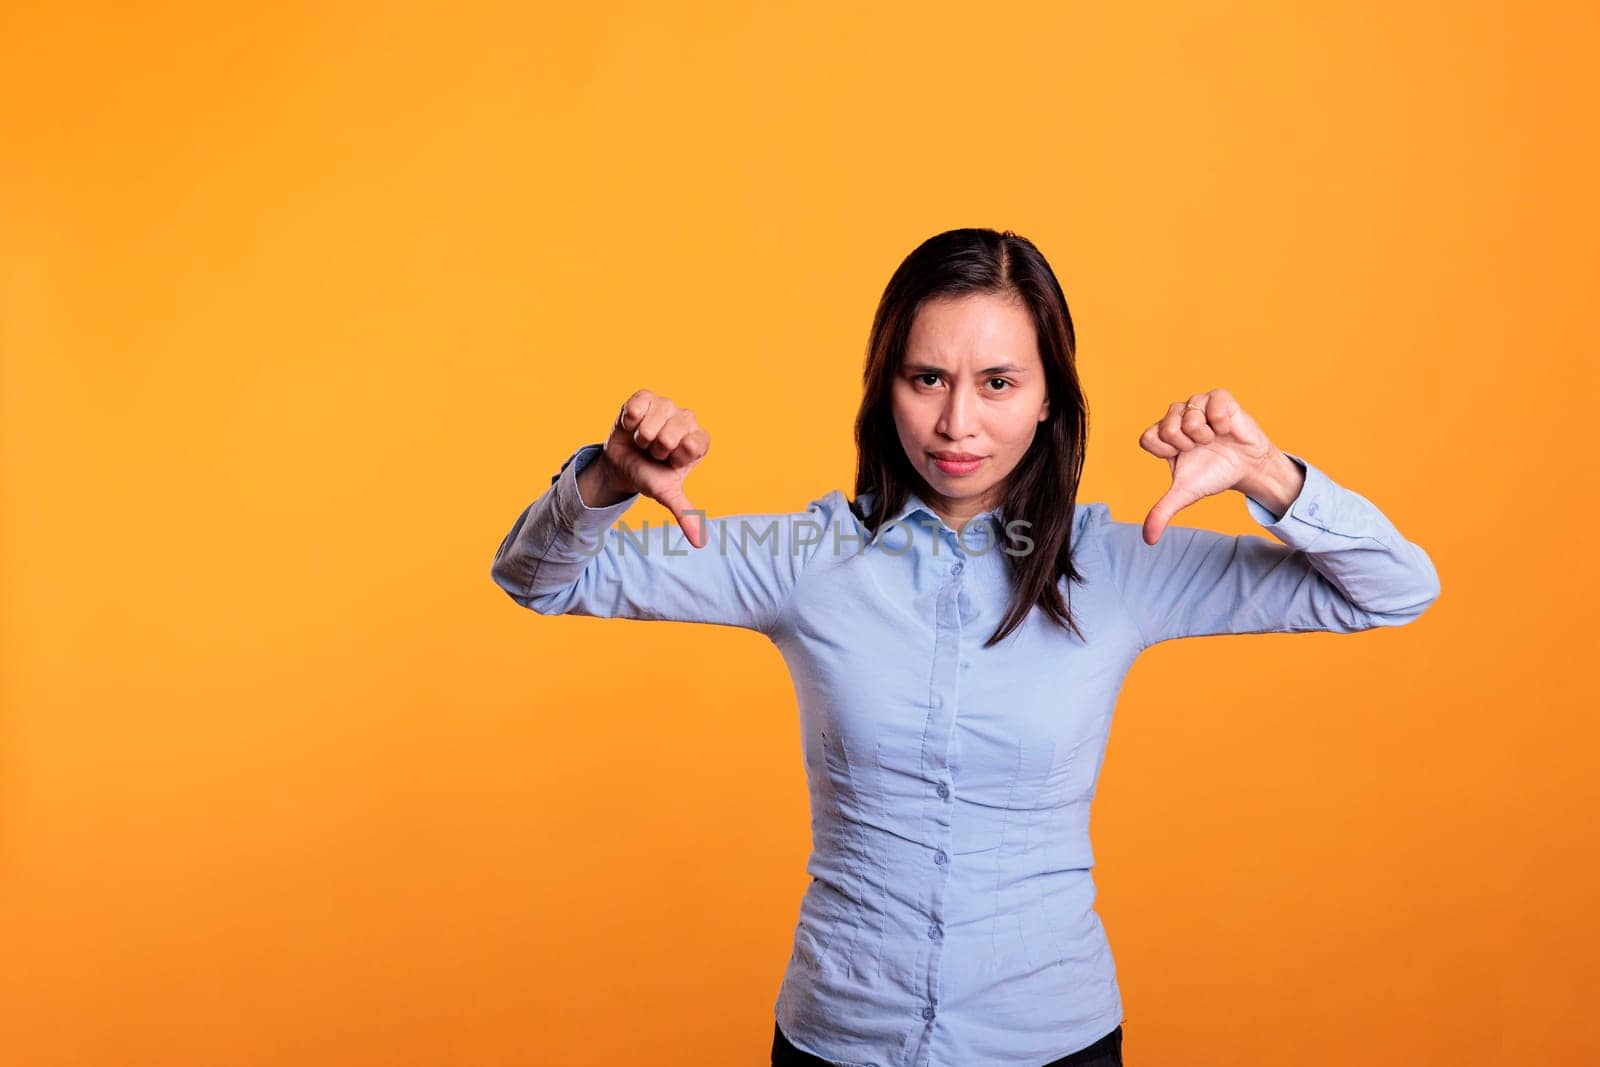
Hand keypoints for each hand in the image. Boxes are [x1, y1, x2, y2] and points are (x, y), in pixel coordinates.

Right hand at [599, 389, 711, 548]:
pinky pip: (637, 406)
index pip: (694, 444)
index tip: (669, 462)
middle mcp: (687, 419)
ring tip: (642, 442)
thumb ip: (685, 513)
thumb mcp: (665, 494)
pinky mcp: (646, 396)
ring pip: (651, 423)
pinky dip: (629, 420)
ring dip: (640, 437)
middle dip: (655, 449)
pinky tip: (631, 426)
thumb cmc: (649, 476)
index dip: (675, 457)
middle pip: (671, 435)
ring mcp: (667, 405)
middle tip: (652, 452)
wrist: (621, 464)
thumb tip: (700, 543)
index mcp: (699, 441)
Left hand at [1137, 387, 1284, 544]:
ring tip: (1214, 439)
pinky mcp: (1218, 397)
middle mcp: (1176, 416)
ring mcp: (1197, 404)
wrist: (1247, 467)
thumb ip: (1162, 511)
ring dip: (1205, 435)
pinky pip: (1213, 403)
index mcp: (1162, 435)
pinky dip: (1221, 421)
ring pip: (1189, 414)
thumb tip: (1148, 539)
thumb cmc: (1213, 474)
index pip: (1148, 438)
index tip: (1182, 457)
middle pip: (1167, 426)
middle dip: (1187, 444)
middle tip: (1201, 448)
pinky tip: (1226, 429)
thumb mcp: (1186, 493)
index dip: (1166, 452)